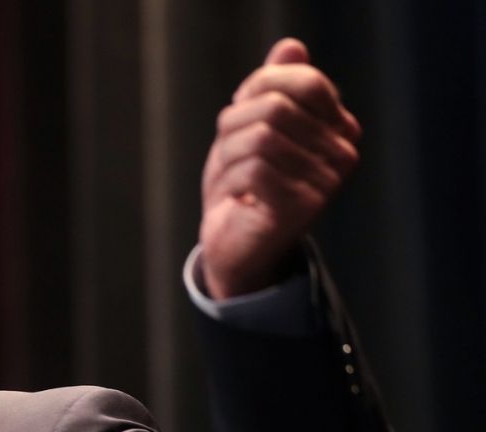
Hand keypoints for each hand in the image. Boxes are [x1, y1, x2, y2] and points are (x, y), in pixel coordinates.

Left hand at [200, 38, 360, 298]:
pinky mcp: (305, 208)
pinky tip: (236, 197)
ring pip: (261, 138)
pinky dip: (230, 180)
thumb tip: (291, 46)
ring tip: (231, 178)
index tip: (240, 118)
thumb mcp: (252, 125)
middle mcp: (345, 153)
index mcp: (340, 127)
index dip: (256, 91)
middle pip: (275, 107)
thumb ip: (274, 86)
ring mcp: (329, 182)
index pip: (302, 80)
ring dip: (228, 156)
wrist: (234, 243)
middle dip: (234, 126)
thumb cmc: (244, 181)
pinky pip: (254, 170)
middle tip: (228, 154)